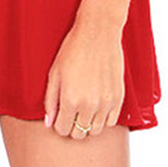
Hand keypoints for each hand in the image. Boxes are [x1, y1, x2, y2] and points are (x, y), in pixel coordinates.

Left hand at [43, 19, 124, 137]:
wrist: (98, 32)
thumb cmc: (73, 49)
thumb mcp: (54, 73)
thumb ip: (50, 100)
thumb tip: (49, 123)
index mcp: (70, 99)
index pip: (63, 130)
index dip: (59, 125)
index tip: (60, 116)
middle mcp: (89, 105)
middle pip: (79, 134)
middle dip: (72, 126)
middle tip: (71, 112)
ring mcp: (106, 103)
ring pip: (95, 131)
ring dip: (88, 124)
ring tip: (84, 109)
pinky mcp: (119, 97)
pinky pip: (111, 122)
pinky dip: (103, 118)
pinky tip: (97, 106)